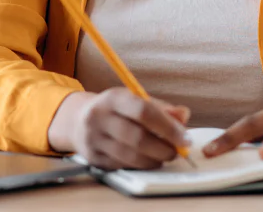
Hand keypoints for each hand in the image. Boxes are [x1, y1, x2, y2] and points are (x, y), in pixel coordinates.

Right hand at [47, 88, 190, 169]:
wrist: (77, 120)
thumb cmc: (114, 110)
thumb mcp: (134, 100)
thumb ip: (161, 108)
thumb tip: (184, 116)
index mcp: (113, 98)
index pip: (143, 111)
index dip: (168, 127)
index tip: (185, 138)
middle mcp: (100, 117)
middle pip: (137, 137)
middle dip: (163, 148)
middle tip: (177, 152)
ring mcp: (94, 139)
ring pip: (130, 156)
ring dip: (153, 160)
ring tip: (164, 157)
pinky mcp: (92, 158)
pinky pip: (122, 165)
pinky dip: (140, 165)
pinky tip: (148, 161)